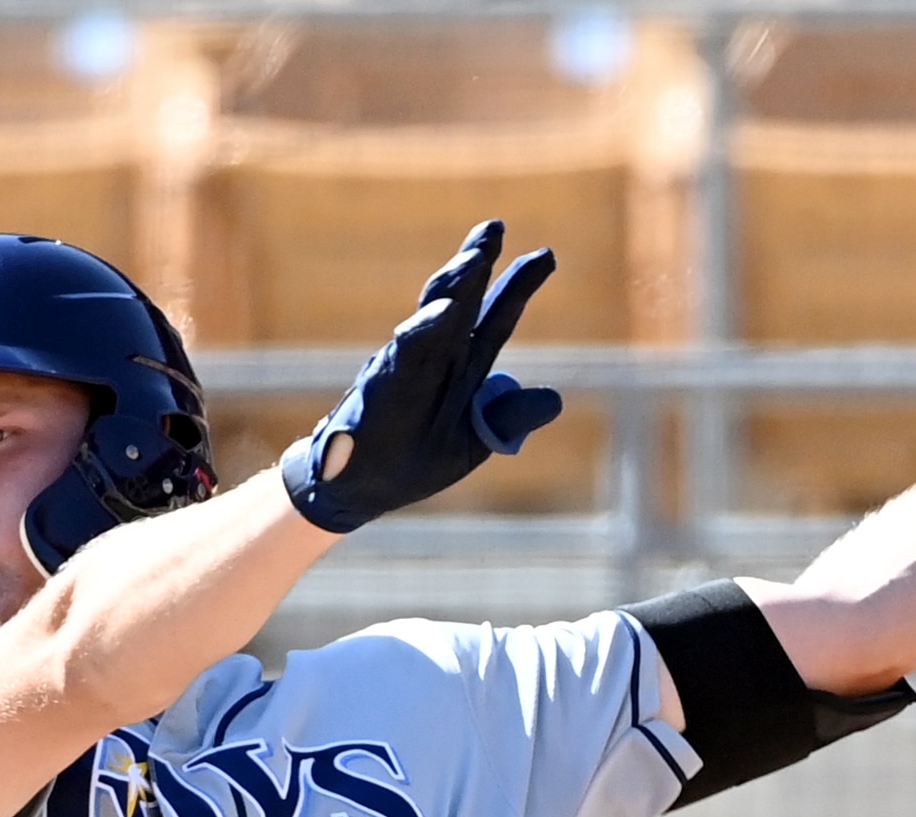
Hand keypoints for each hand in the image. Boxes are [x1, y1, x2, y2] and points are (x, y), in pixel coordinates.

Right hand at [279, 221, 565, 532]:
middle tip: (496, 228)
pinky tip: (441, 315)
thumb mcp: (474, 442)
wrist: (360, 488)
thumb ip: (509, 419)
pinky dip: (422, 333)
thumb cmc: (415, 461)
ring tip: (475, 259)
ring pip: (431, 317)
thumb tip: (555, 399)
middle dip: (476, 263)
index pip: (495, 318)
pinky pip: (403, 356)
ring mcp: (405, 367)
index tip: (546, 256)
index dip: (517, 287)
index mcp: (463, 367)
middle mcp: (435, 356)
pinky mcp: (379, 388)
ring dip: (453, 286)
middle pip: (460, 300)